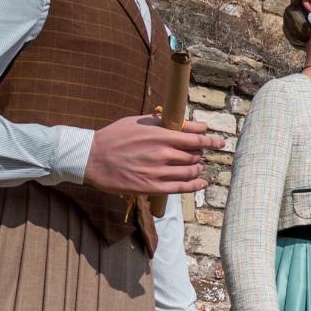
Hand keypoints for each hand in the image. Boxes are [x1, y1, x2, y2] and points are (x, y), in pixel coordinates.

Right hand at [82, 114, 223, 195]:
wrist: (90, 157)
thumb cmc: (115, 136)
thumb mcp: (140, 122)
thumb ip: (169, 123)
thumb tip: (196, 124)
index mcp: (159, 135)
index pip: (195, 138)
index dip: (211, 141)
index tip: (220, 142)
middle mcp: (161, 153)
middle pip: (194, 155)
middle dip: (199, 154)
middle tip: (198, 153)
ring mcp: (157, 172)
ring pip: (190, 171)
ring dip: (198, 169)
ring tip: (198, 166)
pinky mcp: (152, 187)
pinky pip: (181, 188)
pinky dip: (196, 185)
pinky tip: (201, 182)